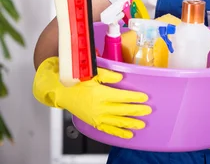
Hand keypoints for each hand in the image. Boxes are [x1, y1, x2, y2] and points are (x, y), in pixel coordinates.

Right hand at [33, 57, 150, 138]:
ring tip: (141, 124)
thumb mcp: (92, 74)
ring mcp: (96, 117)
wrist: (61, 92)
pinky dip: (118, 133)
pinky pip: (108, 129)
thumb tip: (121, 78)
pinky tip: (127, 135)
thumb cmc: (77, 81)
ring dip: (130, 123)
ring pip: (117, 122)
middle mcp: (99, 107)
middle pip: (123, 110)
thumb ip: (108, 75)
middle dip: (137, 110)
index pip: (122, 96)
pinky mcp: (93, 122)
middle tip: (148, 110)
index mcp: (100, 94)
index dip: (135, 97)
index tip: (145, 98)